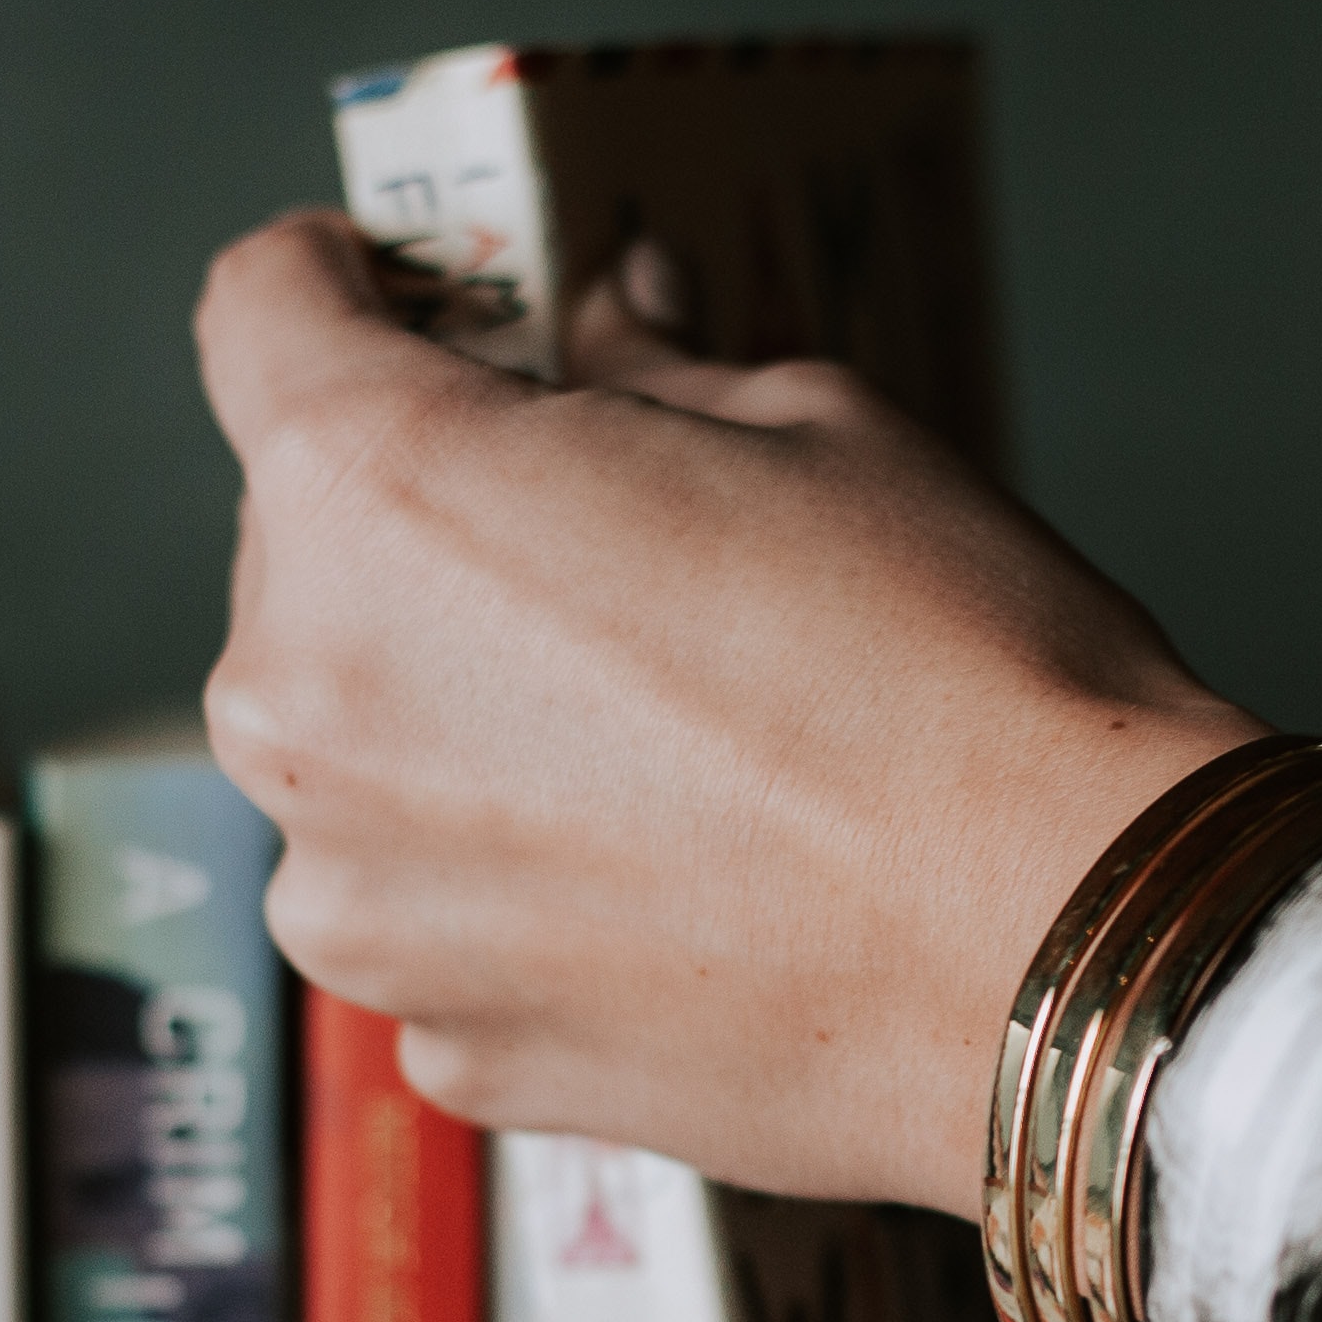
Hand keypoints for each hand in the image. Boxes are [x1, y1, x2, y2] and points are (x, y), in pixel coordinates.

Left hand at [194, 208, 1260, 1213]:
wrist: (1062, 954)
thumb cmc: (954, 673)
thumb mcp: (814, 427)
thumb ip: (652, 374)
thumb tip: (609, 326)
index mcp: (376, 490)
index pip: (259, 314)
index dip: (332, 279)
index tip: (393, 294)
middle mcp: (307, 700)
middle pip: (307, 552)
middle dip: (429, 527)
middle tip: (604, 545)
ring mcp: (359, 899)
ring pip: (361, 754)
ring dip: (460, 722)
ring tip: (663, 743)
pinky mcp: (443, 1041)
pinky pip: (439, 916)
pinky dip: (519, 884)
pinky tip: (679, 878)